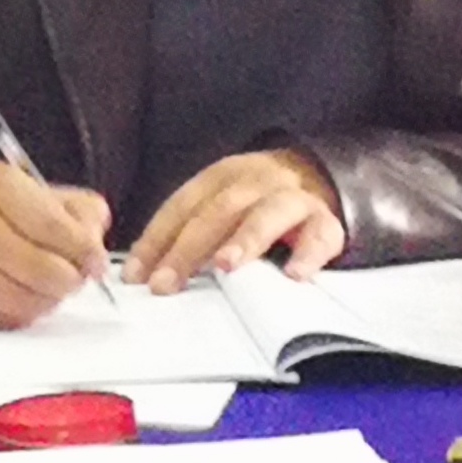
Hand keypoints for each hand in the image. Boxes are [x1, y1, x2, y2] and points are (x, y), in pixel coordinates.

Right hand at [0, 161, 113, 330]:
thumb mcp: (35, 189)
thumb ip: (77, 211)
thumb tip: (94, 248)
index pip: (52, 226)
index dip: (83, 250)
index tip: (96, 261)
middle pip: (39, 270)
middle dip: (68, 280)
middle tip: (75, 277)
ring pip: (21, 301)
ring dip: (47, 300)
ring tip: (50, 287)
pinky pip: (1, 318)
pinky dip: (21, 313)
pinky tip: (23, 295)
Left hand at [126, 148, 347, 290]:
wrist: (322, 180)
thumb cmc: (258, 206)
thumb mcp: (223, 208)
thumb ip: (191, 233)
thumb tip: (144, 275)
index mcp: (222, 178)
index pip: (182, 206)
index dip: (156, 240)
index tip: (135, 275)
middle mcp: (255, 181)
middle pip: (218, 210)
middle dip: (187, 248)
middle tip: (166, 284)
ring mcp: (293, 199)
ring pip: (267, 213)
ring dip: (244, 239)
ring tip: (225, 267)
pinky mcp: (326, 222)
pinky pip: (319, 235)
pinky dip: (307, 254)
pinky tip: (294, 275)